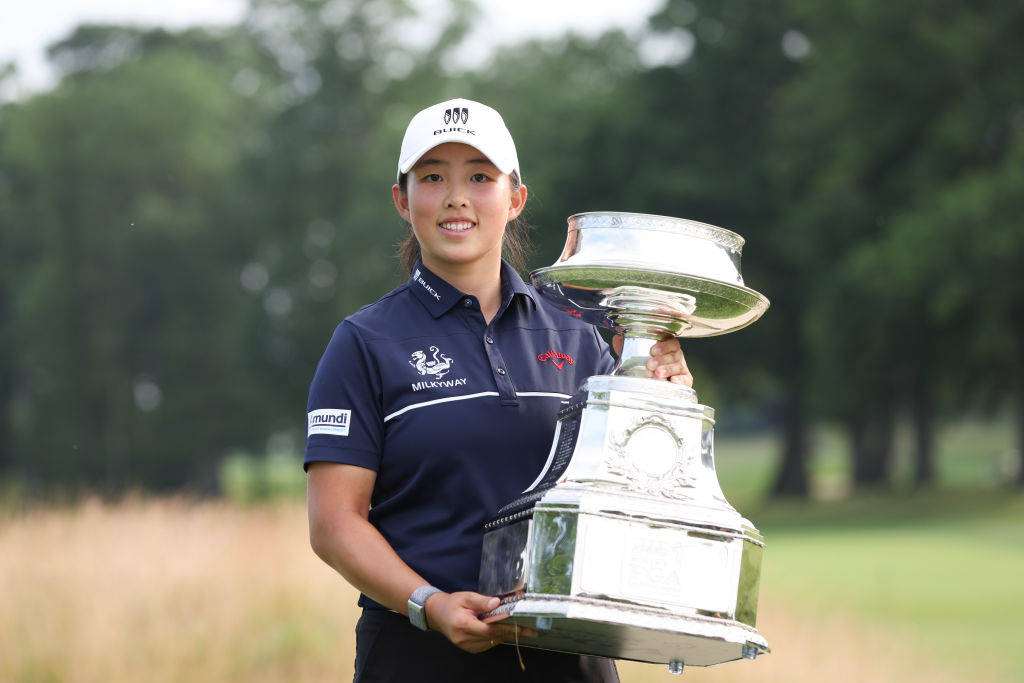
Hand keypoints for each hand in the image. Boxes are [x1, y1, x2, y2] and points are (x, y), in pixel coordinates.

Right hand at [423, 591, 537, 652]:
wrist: (437, 614)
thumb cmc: (452, 604)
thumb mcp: (465, 597)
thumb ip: (481, 601)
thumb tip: (496, 603)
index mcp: (462, 624)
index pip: (489, 629)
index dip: (507, 629)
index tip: (522, 628)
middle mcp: (464, 638)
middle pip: (493, 637)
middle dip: (513, 633)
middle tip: (530, 630)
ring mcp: (466, 646)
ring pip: (492, 642)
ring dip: (506, 635)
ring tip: (522, 629)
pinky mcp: (469, 648)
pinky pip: (488, 644)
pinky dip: (497, 638)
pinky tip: (505, 631)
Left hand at [612, 334, 692, 385]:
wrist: (650, 380)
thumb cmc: (644, 363)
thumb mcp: (634, 353)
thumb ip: (626, 344)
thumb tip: (617, 338)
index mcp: (668, 345)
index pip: (671, 341)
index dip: (663, 345)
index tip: (652, 350)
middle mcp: (676, 355)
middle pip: (674, 354)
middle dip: (662, 359)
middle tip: (650, 364)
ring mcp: (681, 367)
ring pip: (678, 366)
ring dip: (668, 369)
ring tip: (657, 374)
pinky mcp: (685, 380)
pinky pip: (686, 380)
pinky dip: (681, 380)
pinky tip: (673, 381)